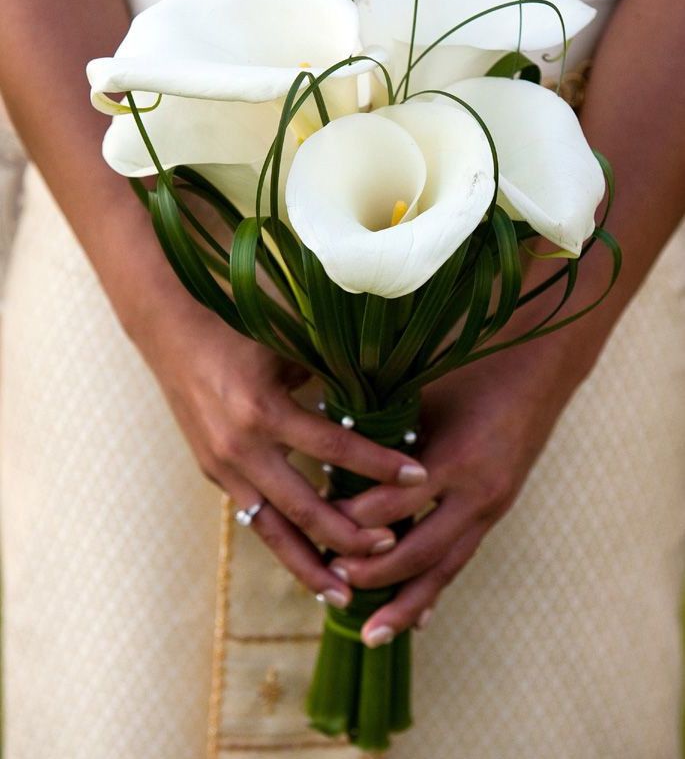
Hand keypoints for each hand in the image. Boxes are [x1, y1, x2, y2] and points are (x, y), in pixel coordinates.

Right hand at [132, 292, 427, 608]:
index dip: (378, 464)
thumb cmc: (236, 329)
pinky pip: (255, 519)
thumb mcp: (285, 346)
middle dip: (349, 536)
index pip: (334, 447)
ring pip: (272, 532)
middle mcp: (240, 447)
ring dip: (310, 566)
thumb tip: (384, 393)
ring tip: (345, 596)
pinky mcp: (214, 474)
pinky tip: (310, 563)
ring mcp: (223, 467)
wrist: (170, 330)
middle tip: (391, 549)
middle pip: (303, 508)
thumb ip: (328, 371)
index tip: (419, 477)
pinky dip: (284, 542)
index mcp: (263, 410)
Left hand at [328, 338, 588, 644]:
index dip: (352, 520)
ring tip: (371, 634)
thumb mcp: (422, 395)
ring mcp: (490, 509)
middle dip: (373, 574)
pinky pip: (462, 560)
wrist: (537, 369)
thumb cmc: (468, 372)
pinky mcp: (495, 513)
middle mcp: (476, 494)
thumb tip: (325, 452)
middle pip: (418, 551)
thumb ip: (383, 429)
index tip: (314, 524)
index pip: (392, 505)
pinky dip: (436, 590)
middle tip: (332, 582)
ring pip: (444, 570)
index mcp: (454, 459)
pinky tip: (417, 620)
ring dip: (406, 603)